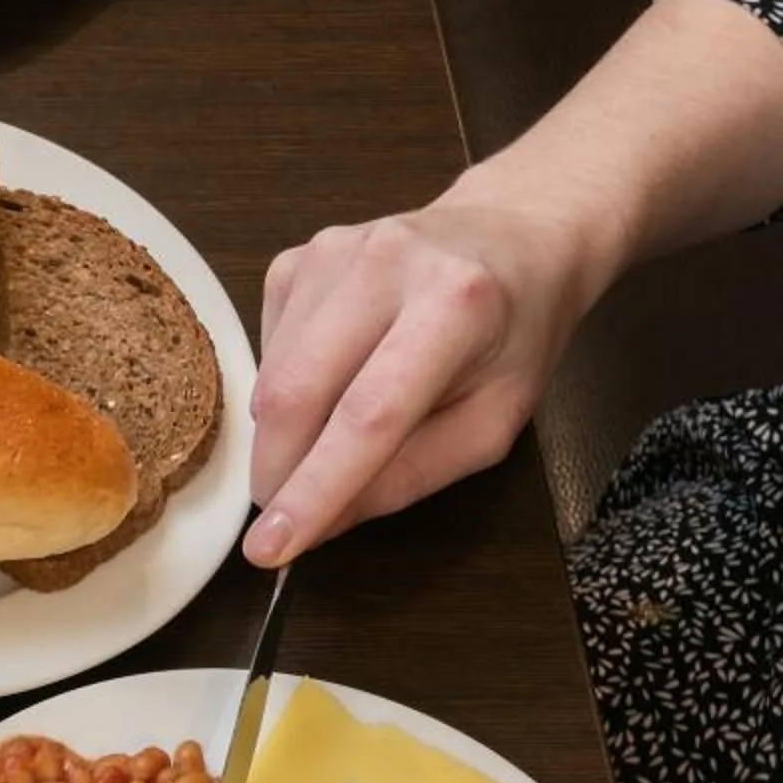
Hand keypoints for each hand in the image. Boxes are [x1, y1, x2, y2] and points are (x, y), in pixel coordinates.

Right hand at [242, 190, 597, 566]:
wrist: (516, 234)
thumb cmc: (516, 333)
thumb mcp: (495, 421)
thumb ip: (411, 475)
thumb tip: (322, 522)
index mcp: (458, 305)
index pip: (369, 416)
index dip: (316, 488)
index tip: (271, 548)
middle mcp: (387, 264)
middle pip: (296, 394)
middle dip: (278, 471)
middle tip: (284, 514)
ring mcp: (331, 253)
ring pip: (270, 378)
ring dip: (285, 433)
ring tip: (333, 430)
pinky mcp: (297, 258)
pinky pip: (267, 349)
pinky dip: (286, 388)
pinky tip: (333, 374)